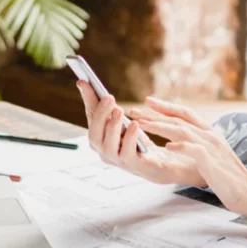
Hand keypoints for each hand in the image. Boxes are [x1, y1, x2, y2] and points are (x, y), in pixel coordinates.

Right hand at [76, 80, 205, 186]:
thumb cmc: (140, 143)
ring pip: (108, 146)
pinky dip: (130, 138)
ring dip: (112, 126)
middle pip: (94, 135)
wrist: (163, 164)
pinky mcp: (136, 166)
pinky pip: (128, 153)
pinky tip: (135, 124)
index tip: (84, 81)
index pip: (91, 118)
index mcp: (101, 139)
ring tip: (119, 110)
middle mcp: (105, 151)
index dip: (87, 100)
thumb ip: (107, 107)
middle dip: (100, 115)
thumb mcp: (122, 122)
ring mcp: (119, 161)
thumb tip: (86, 84)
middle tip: (108, 97)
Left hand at [133, 97, 246, 222]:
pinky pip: (193, 150)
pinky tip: (166, 147)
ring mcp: (211, 147)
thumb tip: (176, 140)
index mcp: (209, 132)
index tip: (148, 101)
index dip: (166, 106)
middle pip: (179, 118)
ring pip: (182, 130)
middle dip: (155, 113)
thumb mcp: (212, 154)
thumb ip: (197, 144)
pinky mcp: (211, 161)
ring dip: (160, 126)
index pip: (185, 113)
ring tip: (142, 124)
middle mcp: (209, 135)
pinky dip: (180, 147)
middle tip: (135, 110)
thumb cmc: (228, 176)